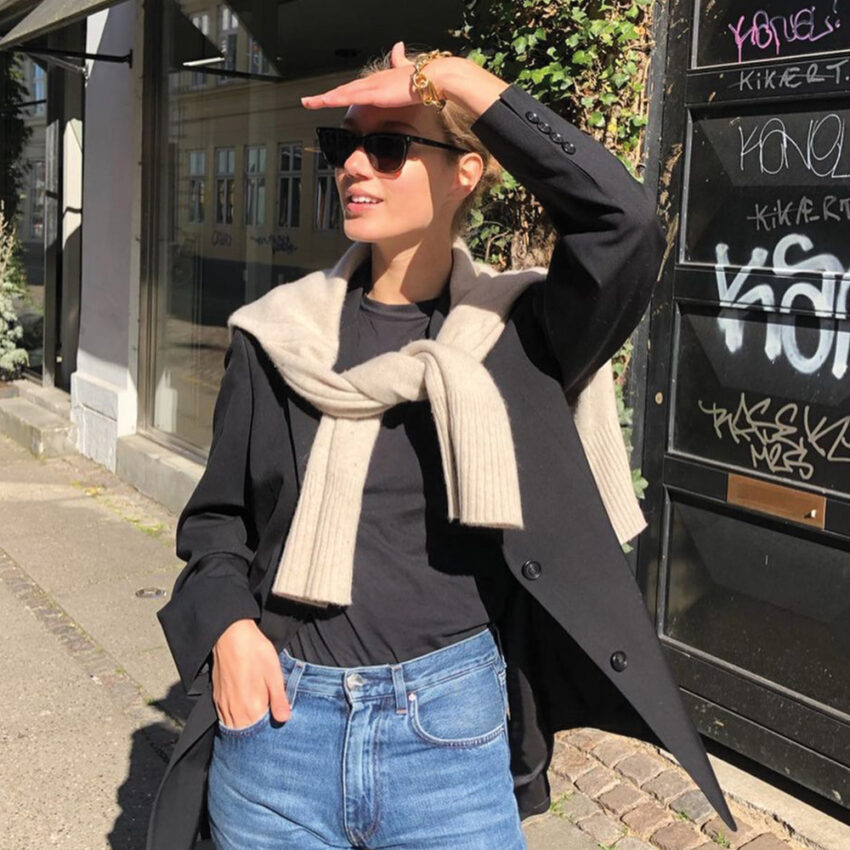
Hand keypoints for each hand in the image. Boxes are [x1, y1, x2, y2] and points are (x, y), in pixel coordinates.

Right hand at [212, 618, 289, 727]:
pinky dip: (234, 722)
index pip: (260, 734)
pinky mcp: (217, 699)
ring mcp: (224, 705)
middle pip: (245, 735)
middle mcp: (234, 711)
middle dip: (256, 736)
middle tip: (268, 730)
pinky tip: (244, 715)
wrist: (231, 635)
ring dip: (244, 731)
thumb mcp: (274, 672)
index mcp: (252, 707)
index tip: (277, 730)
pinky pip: (225, 719)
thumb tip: (285, 719)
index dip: (269, 734)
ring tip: (257, 725)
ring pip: (234, 728)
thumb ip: (279, 699)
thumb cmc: (255, 651)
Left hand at [300, 40, 508, 122]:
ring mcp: (372, 86)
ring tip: (309, 103)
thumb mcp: (410, 72)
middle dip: (327, 96)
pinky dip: (335, 99)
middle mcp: (373, 81)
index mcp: (381, 81)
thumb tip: (398, 46)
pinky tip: (323, 101)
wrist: (436, 78)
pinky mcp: (375, 93)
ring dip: (324, 99)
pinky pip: (349, 96)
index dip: (342, 93)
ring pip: (342, 93)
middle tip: (310, 101)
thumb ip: (401, 62)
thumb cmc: (428, 80)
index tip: (329, 98)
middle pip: (345, 90)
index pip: (357, 89)